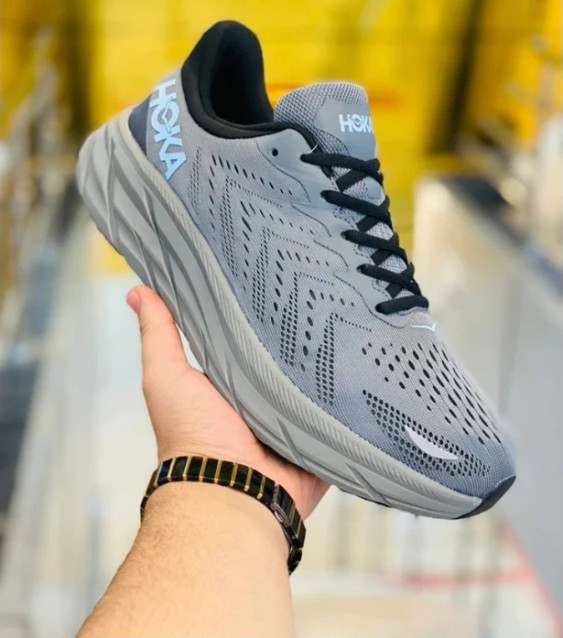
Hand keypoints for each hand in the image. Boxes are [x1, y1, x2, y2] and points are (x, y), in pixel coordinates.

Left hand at [126, 285, 328, 518]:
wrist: (232, 493)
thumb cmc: (192, 438)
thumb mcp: (167, 376)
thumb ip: (159, 335)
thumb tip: (136, 292)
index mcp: (231, 383)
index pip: (248, 339)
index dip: (259, 314)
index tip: (273, 277)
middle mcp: (263, 401)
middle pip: (286, 359)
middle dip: (300, 337)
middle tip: (318, 298)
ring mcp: (295, 420)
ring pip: (317, 383)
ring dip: (327, 366)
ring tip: (346, 326)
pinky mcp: (322, 438)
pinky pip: (341, 413)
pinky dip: (348, 398)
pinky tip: (365, 368)